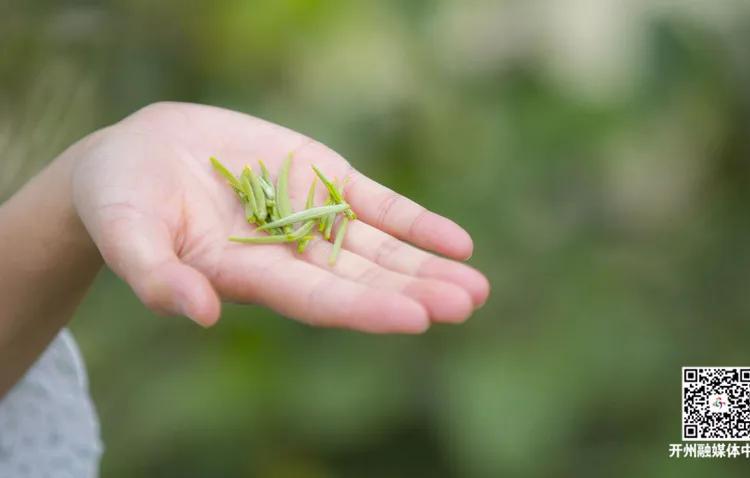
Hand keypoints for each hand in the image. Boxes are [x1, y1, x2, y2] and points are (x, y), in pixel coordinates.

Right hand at [73, 102, 488, 332]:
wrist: (140, 156)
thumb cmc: (121, 203)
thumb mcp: (127, 235)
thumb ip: (157, 276)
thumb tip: (201, 314)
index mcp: (250, 276)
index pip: (318, 300)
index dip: (365, 308)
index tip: (416, 319)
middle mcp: (290, 255)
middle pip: (362, 279)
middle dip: (414, 292)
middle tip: (466, 304)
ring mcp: (311, 217)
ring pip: (380, 248)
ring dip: (427, 266)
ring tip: (475, 287)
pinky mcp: (321, 179)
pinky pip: (377, 204)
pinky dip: (414, 222)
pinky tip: (455, 242)